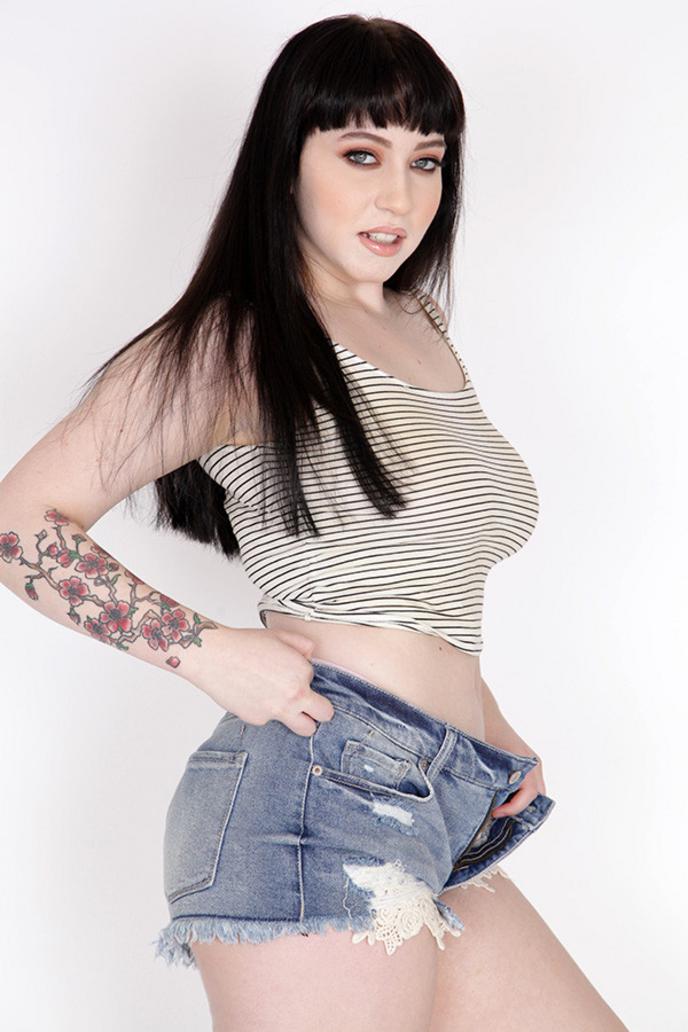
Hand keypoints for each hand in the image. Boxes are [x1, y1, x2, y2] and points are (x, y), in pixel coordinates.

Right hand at [193, 625, 334, 736]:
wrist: (215, 657)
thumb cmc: (245, 644)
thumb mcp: (280, 636)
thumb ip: (304, 646)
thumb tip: (310, 658)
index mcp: (301, 674)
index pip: (319, 685)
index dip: (306, 680)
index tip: (293, 676)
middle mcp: (293, 697)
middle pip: (324, 716)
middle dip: (320, 712)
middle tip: (310, 707)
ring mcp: (276, 712)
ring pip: (303, 728)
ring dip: (301, 721)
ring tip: (286, 706)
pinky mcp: (258, 720)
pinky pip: (271, 721)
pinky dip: (266, 712)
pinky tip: (253, 696)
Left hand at [485, 720, 547, 819]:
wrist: (485, 715)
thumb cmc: (486, 736)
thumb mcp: (489, 762)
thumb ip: (493, 783)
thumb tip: (489, 806)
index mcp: (528, 763)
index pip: (530, 794)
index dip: (513, 808)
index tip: (495, 812)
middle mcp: (534, 764)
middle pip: (537, 798)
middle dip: (520, 810)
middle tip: (500, 816)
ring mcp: (533, 763)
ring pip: (535, 793)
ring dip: (520, 803)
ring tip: (500, 809)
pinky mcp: (528, 762)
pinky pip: (530, 784)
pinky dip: (519, 794)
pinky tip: (502, 798)